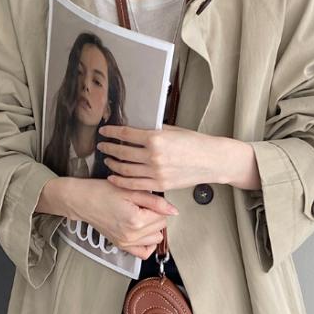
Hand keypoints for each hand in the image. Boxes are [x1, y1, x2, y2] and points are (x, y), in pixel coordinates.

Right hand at [69, 178, 178, 259]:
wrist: (82, 200)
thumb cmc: (102, 192)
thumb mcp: (131, 190)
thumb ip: (155, 201)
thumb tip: (174, 211)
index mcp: (135, 220)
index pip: (163, 216)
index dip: (157, 205)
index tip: (146, 199)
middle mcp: (131, 236)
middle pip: (161, 227)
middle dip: (156, 215)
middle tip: (142, 205)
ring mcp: (126, 243)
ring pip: (155, 239)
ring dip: (152, 228)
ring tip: (140, 215)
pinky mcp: (121, 246)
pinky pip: (143, 252)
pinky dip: (147, 243)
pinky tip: (142, 231)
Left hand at [96, 123, 213, 191]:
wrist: (211, 160)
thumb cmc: (194, 143)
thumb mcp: (172, 130)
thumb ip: (153, 131)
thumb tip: (136, 129)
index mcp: (156, 138)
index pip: (126, 134)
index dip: (112, 132)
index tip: (104, 131)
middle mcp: (153, 156)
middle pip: (122, 152)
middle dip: (109, 148)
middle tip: (102, 146)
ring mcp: (156, 172)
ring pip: (125, 169)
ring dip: (113, 164)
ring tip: (108, 160)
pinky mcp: (160, 184)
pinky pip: (134, 184)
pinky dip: (121, 181)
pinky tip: (114, 177)